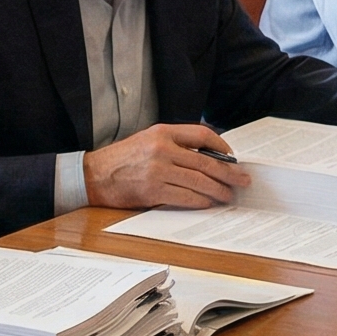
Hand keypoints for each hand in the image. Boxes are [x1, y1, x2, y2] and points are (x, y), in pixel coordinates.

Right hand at [81, 123, 245, 210]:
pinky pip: (186, 197)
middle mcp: (162, 149)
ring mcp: (158, 171)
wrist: (93, 176)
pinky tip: (208, 203)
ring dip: (218, 191)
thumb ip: (174, 144)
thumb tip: (207, 157)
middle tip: (243, 180)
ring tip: (228, 195)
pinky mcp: (153, 191)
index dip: (221, 146)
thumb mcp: (147, 140)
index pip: (201, 134)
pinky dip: (201, 201)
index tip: (232, 156)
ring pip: (200, 182)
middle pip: (206, 162)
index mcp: (161, 132)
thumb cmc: (121, 159)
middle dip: (229, 173)